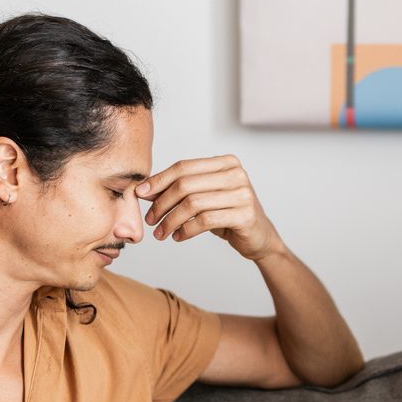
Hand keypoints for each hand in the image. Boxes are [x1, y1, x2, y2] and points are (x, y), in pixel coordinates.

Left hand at [137, 155, 281, 260]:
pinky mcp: (245, 215)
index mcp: (226, 163)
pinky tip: (179, 237)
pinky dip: (186, 230)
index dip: (159, 180)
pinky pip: (205, 220)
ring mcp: (243, 193)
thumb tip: (145, 189)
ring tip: (162, 233)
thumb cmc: (229, 216)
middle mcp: (236, 174)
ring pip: (193, 204)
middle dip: (162, 203)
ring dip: (171, 220)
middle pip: (186, 185)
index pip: (184, 167)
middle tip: (150, 219)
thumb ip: (181, 190)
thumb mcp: (205, 198)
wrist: (259, 238)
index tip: (141, 194)